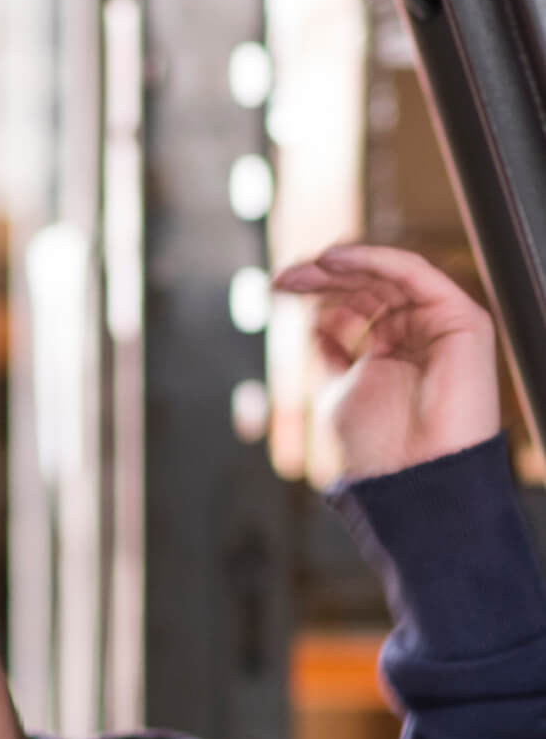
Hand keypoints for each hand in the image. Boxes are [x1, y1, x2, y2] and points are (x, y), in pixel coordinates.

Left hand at [273, 243, 499, 479]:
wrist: (412, 479)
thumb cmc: (378, 450)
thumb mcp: (336, 392)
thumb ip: (329, 353)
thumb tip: (314, 318)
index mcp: (391, 350)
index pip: (354, 305)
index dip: (317, 292)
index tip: (278, 288)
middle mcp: (417, 333)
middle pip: (369, 287)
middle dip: (324, 276)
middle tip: (284, 276)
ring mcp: (439, 323)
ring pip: (389, 275)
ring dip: (344, 264)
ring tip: (305, 267)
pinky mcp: (460, 318)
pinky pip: (414, 274)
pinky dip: (374, 260)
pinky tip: (335, 260)